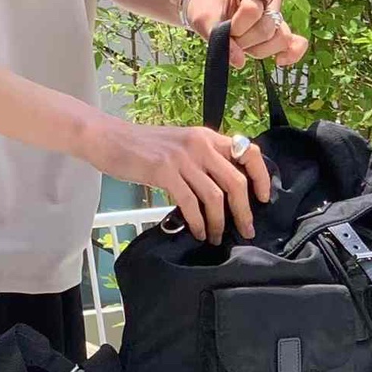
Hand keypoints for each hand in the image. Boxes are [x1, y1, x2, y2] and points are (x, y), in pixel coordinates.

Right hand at [88, 119, 271, 243]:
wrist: (109, 138)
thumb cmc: (141, 146)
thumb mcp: (179, 145)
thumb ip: (201, 158)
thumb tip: (222, 188)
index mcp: (206, 136)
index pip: (248, 151)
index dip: (261, 177)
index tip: (262, 198)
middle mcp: (199, 144)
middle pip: (236, 181)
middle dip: (244, 211)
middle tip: (246, 230)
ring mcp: (182, 158)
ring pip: (215, 196)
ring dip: (220, 222)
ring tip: (216, 236)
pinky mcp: (164, 171)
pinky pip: (191, 202)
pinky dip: (198, 221)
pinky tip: (197, 231)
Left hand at [186, 0, 309, 68]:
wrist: (208, 11)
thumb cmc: (206, 11)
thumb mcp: (203, 21)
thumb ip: (218, 38)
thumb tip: (240, 62)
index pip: (253, 10)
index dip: (237, 25)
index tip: (224, 27)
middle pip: (268, 27)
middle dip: (246, 40)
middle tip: (231, 37)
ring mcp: (278, 15)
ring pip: (281, 38)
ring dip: (259, 49)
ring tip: (243, 45)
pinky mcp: (281, 32)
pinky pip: (296, 43)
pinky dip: (292, 54)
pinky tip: (279, 61)